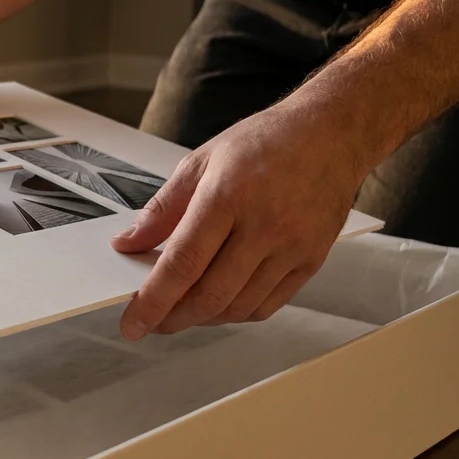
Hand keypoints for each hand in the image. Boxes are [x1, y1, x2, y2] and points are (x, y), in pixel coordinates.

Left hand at [109, 104, 368, 339]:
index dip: (153, 301)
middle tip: (153, 321)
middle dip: (173, 319)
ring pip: (238, 308)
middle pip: (210, 295)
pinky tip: (219, 301)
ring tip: (183, 309)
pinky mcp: (311, 261)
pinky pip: (267, 306)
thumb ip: (161, 209)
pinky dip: (236, 313)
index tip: (133, 324)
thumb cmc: (266, 143)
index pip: (183, 263)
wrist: (330, 134)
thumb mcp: (201, 162)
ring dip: (203, 318)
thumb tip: (128, 243)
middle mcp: (264, 226)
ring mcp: (292, 247)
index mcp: (228, 196)